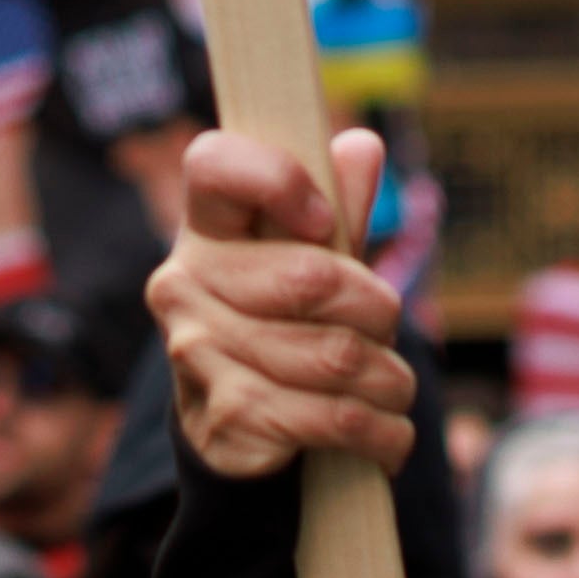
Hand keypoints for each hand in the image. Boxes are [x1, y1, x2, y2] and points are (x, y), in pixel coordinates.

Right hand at [145, 126, 409, 483]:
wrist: (230, 428)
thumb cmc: (277, 321)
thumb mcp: (307, 259)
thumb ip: (335, 207)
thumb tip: (361, 146)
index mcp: (204, 227)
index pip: (215, 165)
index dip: (278, 179)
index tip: (321, 220)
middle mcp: (184, 283)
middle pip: (312, 277)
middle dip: (378, 309)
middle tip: (388, 327)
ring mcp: (198, 351)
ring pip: (336, 355)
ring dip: (389, 379)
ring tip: (394, 387)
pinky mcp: (227, 417)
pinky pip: (333, 417)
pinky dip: (381, 430)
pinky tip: (387, 431)